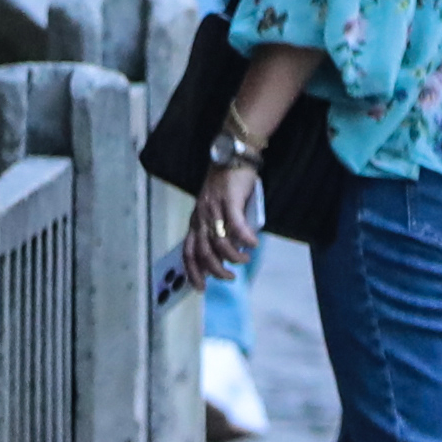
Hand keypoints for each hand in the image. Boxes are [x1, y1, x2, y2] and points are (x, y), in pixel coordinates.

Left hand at [167, 153, 266, 297]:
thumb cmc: (225, 182)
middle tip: (229, 278)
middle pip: (203, 251)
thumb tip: (227, 251)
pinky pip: (237, 225)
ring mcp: (215, 208)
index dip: (192, 271)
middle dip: (216, 270)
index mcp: (196, 219)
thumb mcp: (215, 208)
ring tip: (245, 259)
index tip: (201, 287)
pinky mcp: (230, 200)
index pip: (188, 250)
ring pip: (219, 242)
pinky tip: (253, 244)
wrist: (232, 155)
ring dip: (233, 256)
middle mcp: (202, 216)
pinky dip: (245, 238)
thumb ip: (217, 227)